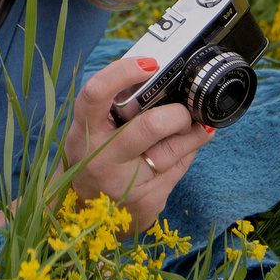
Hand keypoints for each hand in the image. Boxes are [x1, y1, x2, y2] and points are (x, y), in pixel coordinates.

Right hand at [59, 58, 213, 237]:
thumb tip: (159, 79)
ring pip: (174, 149)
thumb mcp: (93, 132)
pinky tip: (184, 150)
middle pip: (151, 126)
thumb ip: (115, 107)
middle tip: (183, 109)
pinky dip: (187, 153)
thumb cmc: (95, 159)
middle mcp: (100, 158)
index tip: (150, 65)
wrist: (85, 214)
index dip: (124, 73)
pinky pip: (179, 168)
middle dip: (178, 114)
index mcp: (84, 132)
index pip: (97, 93)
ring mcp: (123, 183)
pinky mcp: (146, 201)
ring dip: (192, 133)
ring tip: (195, 126)